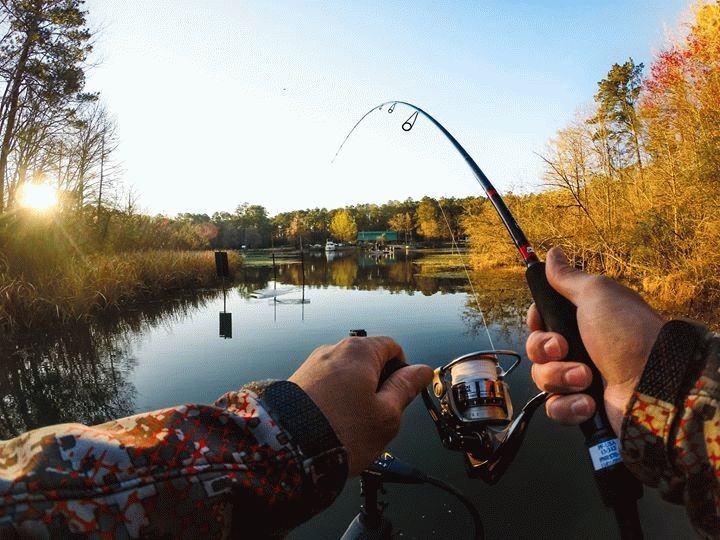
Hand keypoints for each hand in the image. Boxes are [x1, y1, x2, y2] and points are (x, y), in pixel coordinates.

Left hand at [289, 336, 432, 475]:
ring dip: (356, 393)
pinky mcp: (297, 380)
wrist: (287, 449)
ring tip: (352, 424)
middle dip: (378, 384)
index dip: (403, 370)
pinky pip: (327, 384)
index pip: (393, 347)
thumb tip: (422, 370)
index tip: (401, 395)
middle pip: (369, 359)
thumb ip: (406, 388)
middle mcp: (334, 349)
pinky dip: (335, 399)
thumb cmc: (343, 432)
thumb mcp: (387, 414)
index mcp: (360, 350)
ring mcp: (312, 364)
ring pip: (347, 373)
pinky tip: (333, 423)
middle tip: (378, 415)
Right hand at [526, 247, 664, 433]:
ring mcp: (580, 379)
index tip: (541, 321)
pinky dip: (567, 406)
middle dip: (545, 349)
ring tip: (586, 378)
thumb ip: (568, 277)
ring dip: (559, 377)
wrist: (655, 385)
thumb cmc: (628, 334)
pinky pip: (554, 407)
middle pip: (536, 348)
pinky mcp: (582, 407)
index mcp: (582, 321)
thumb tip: (553, 253)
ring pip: (542, 378)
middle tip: (564, 348)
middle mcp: (580, 348)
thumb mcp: (597, 294)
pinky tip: (587, 402)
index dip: (535, 322)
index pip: (540, 320)